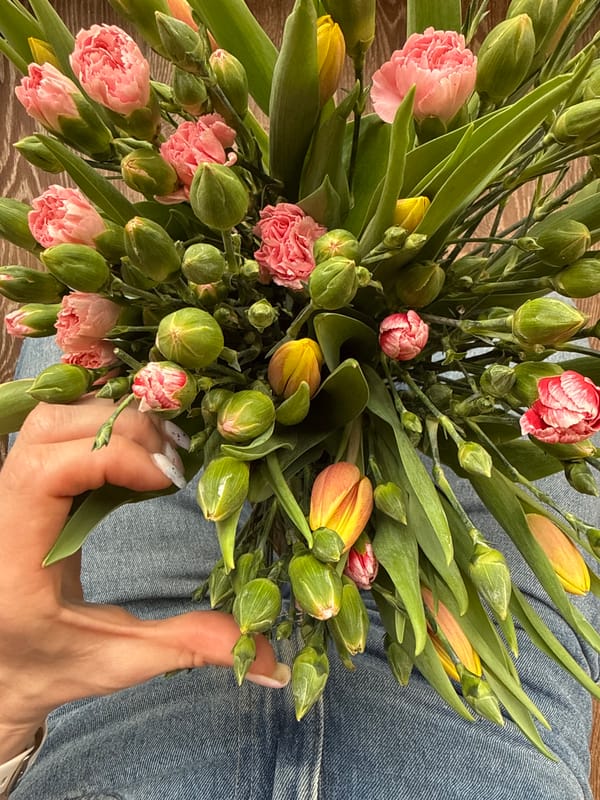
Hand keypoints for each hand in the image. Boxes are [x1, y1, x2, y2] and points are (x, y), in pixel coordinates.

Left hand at [0, 399, 288, 760]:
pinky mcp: (29, 480)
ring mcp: (10, 490)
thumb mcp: (120, 659)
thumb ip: (189, 647)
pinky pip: (61, 427)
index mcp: (14, 556)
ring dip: (115, 421)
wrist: (2, 664)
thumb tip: (273, 658)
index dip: (112, 458)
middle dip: (123, 431)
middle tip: (175, 464)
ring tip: (163, 455)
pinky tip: (141, 451)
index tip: (168, 482)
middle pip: (52, 427)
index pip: (47, 472)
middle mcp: (2, 511)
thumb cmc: (51, 665)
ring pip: (54, 417)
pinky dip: (106, 424)